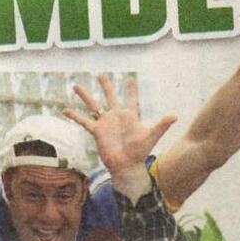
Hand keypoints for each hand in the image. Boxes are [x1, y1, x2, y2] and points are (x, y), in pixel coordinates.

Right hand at [64, 75, 177, 193]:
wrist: (126, 166)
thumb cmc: (140, 152)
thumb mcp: (151, 136)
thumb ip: (162, 124)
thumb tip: (175, 115)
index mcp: (130, 116)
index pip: (131, 99)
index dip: (131, 89)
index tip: (130, 78)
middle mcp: (116, 117)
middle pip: (110, 97)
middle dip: (106, 86)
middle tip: (101, 74)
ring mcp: (106, 123)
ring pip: (93, 105)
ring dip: (85, 96)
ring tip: (75, 85)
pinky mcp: (97, 132)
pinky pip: (84, 121)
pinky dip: (74, 116)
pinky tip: (64, 109)